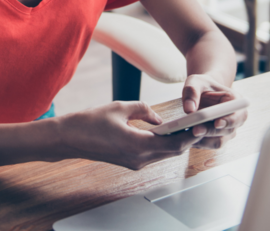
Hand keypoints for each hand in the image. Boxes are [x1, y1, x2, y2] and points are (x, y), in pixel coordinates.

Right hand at [57, 101, 202, 169]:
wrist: (69, 139)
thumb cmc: (90, 122)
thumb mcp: (119, 107)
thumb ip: (143, 110)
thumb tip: (157, 117)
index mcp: (137, 145)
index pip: (173, 144)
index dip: (189, 136)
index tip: (200, 126)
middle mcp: (138, 158)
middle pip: (171, 151)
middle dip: (186, 139)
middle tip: (198, 124)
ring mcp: (133, 162)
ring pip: (162, 154)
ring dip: (174, 142)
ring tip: (185, 126)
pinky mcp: (129, 161)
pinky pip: (151, 154)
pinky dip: (162, 144)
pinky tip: (165, 132)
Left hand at [181, 74, 247, 149]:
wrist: (200, 92)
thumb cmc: (201, 85)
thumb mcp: (195, 82)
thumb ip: (191, 92)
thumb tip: (189, 109)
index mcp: (235, 101)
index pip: (237, 114)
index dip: (229, 120)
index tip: (217, 123)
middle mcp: (235, 118)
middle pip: (227, 130)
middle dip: (210, 131)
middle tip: (195, 130)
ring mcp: (227, 130)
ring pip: (218, 141)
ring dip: (203, 140)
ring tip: (186, 135)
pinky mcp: (217, 138)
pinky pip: (209, 145)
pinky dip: (198, 143)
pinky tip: (186, 138)